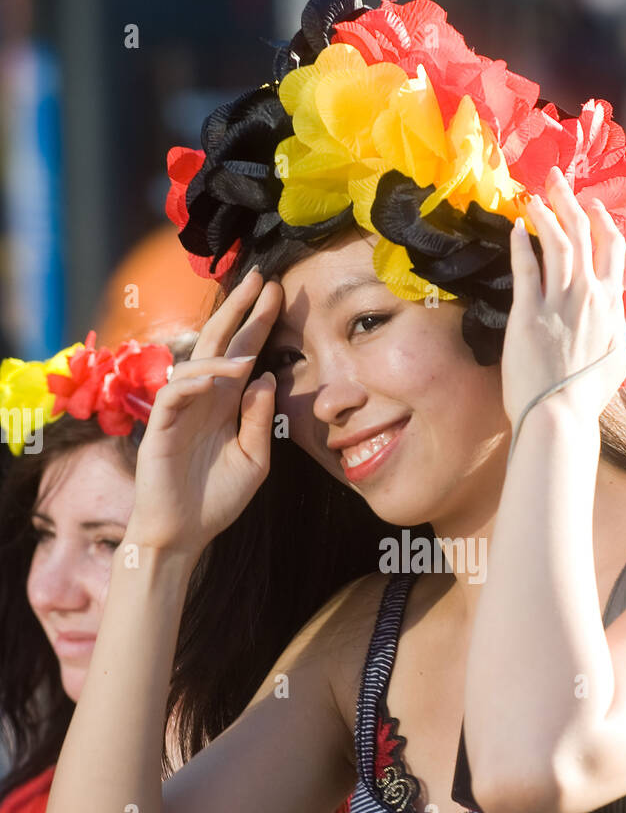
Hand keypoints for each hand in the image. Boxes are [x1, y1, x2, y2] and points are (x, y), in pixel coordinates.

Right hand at [125, 268, 282, 557]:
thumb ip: (259, 419)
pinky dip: (195, 382)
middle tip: (259, 279)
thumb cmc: (216, 499)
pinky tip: (218, 379)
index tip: (278, 292)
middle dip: (238, 310)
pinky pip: (174, 393)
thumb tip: (264, 376)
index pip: (244, 353)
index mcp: (226, 404)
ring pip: (196, 363)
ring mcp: (179, 410)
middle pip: (218, 343)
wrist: (184, 534)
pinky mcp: (159, 426)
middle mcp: (203, 399)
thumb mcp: (255, 459)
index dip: (258, 323)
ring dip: (221, 352)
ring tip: (248, 351)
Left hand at [502, 166, 625, 427]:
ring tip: (533, 195)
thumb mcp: (616, 359)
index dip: (601, 221)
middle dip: (570, 201)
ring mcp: (559, 303)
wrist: (560, 415)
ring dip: (545, 213)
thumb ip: (616, 329)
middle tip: (556, 180)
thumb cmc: (586, 396)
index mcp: (611, 305)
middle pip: (582, 235)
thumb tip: (615, 315)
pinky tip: (514, 227)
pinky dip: (521, 244)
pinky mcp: (528, 314)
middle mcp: (588, 296)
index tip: (591, 205)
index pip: (611, 249)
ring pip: (556, 243)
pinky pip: (526, 268)